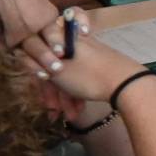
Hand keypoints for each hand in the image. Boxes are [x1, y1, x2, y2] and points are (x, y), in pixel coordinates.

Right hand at [16, 11, 150, 107]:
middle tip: (54, 110)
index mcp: (65, 39)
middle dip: (54, 91)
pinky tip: (78, 111)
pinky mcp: (100, 65)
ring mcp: (90, 54)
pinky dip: (77, 94)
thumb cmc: (88, 76)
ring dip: (66, 97)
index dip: (37, 73)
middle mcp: (76, 43)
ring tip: (70, 116)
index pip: (41, 51)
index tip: (41, 87)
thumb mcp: (56, 72)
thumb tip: (28, 60)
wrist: (127, 83)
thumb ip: (39, 64)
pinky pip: (82, 78)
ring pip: (69, 75)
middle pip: (56, 67)